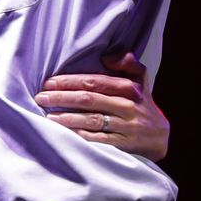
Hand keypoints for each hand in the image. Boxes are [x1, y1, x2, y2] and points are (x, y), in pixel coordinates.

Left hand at [36, 51, 169, 160]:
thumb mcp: (141, 81)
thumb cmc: (141, 104)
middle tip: (41, 97)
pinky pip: (97, 140)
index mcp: (130, 88)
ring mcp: (126, 127)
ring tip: (47, 115)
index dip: (70, 81)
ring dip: (67, 117)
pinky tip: (63, 133)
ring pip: (91, 120)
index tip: (49, 82)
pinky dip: (79, 136)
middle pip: (89, 99)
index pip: (95, 82)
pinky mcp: (123, 145)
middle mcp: (128, 106)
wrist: (160, 137)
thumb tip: (108, 56)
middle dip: (62, 97)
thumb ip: (128, 63)